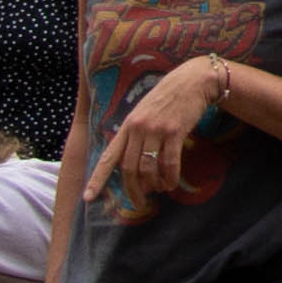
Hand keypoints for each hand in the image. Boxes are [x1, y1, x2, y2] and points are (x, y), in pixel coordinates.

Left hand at [100, 53, 231, 211]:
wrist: (193, 80)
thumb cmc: (169, 97)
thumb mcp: (145, 111)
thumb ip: (135, 133)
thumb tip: (132, 160)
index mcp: (128, 125)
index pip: (108, 157)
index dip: (97, 179)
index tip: (88, 198)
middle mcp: (138, 129)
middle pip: (129, 168)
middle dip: (132, 190)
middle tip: (138, 202)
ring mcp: (156, 130)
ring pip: (148, 168)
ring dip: (154, 184)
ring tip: (160, 190)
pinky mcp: (175, 132)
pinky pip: (169, 162)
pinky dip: (170, 177)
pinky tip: (172, 183)